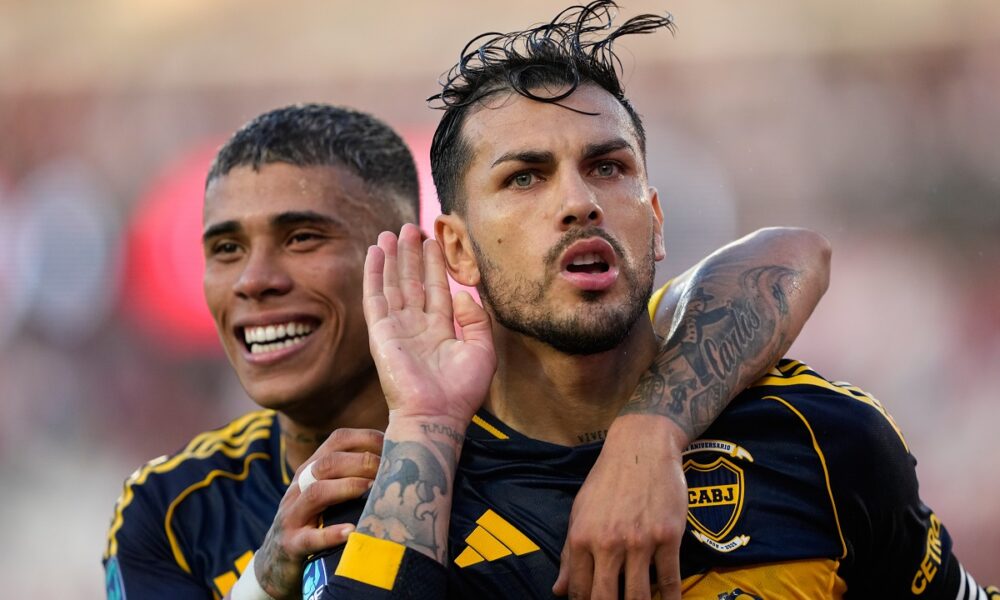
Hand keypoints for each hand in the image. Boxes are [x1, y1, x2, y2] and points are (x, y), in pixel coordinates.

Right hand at [250, 428, 382, 598]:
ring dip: (348, 488)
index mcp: (312, 470)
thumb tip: (397, 460)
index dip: (366, 438)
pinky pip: (310, 538)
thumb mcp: (329, 494)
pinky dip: (331, 534)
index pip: (337, 440)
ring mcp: (292, 515)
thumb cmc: (316, 522)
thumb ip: (352, 474)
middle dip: (361, 462)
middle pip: (327, 463)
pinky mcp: (291, 545)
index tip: (393, 446)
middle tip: (389, 470)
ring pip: (316, 492)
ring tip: (373, 490)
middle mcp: (299, 487)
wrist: (276, 562)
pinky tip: (353, 531)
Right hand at [363, 224, 495, 423]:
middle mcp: (416, 327)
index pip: (435, 289)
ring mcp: (397, 329)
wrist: (436, 415)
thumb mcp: (482, 350)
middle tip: (410, 227)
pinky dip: (374, 273)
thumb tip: (461, 295)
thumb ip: (477, 320)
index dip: (434, 264)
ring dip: (392, 258)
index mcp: (440, 331)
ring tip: (391, 232)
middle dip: (411, 254)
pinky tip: (375, 252)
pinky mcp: (380, 332)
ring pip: (393, 284)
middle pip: (412, 281)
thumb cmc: (462, 391)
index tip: (432, 240)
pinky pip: (375, 296)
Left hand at [554, 415, 687, 599]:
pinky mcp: (669, 537)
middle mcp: (608, 543)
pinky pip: (670, 580)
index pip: (580, 590)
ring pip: (639, 596)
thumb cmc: (607, 480)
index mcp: (582, 537)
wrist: (641, 447)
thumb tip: (558, 590)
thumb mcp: (579, 513)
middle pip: (606, 599)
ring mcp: (640, 541)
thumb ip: (569, 554)